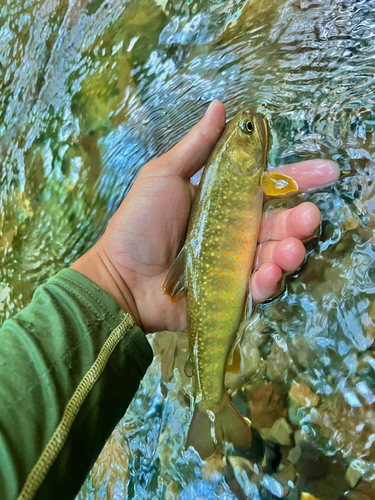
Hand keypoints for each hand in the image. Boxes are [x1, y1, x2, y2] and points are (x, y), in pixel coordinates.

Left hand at [71, 101, 339, 332]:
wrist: (120, 276)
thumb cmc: (139, 224)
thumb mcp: (165, 176)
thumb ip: (197, 147)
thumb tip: (220, 106)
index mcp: (224, 201)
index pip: (268, 186)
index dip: (298, 178)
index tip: (327, 172)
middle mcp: (235, 231)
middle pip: (279, 223)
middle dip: (301, 220)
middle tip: (311, 217)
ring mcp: (235, 263)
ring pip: (275, 255)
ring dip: (289, 252)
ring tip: (289, 251)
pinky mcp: (231, 291)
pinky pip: (259, 287)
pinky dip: (268, 282)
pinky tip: (266, 274)